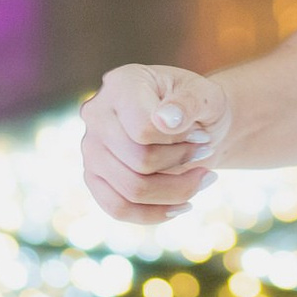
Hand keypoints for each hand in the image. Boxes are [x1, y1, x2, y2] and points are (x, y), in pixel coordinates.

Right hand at [80, 64, 231, 222]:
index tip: (202, 136)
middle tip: (205, 153)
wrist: (192, 124)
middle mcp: (96, 114)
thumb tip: (165, 121)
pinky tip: (182, 205)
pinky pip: (118, 209)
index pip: (143, 130)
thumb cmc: (197, 105)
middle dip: (182, 165)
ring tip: (203, 179)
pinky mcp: (93, 177)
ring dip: (177, 192)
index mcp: (121, 83)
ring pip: (132, 191)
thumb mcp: (205, 95)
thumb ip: (188, 103)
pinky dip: (155, 213)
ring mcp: (90, 148)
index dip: (179, 142)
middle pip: (139, 163)